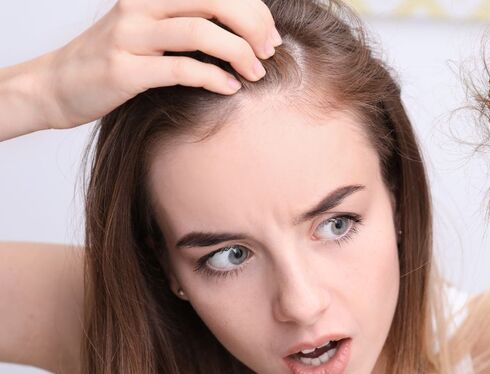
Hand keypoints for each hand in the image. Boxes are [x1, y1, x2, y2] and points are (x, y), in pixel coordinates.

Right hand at [39, 0, 281, 129]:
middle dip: (253, 26)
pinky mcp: (124, 70)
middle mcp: (141, 6)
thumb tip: (247, 31)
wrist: (57, 85)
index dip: (253, 9)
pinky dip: (215, 78)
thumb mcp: (152, 28)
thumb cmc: (116, 59)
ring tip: (256, 74)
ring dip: (239, 54)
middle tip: (268, 52)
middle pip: (215, 1)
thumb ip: (190, 22)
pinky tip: (230, 88)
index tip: (270, 36)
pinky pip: (181, 69)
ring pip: (201, 32)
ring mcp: (130, 36)